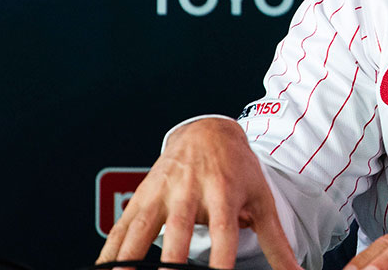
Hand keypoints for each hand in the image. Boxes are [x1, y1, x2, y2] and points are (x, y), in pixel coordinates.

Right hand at [97, 117, 302, 269]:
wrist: (207, 131)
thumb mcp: (261, 199)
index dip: (220, 257)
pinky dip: (111, 250)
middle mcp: (191, 190)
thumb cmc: (238, 169)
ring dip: (130, 258)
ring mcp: (162, 192)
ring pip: (142, 227)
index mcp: (224, 191)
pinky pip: (122, 226)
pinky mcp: (142, 196)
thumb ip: (276, 240)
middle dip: (171, 262)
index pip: (223, 230)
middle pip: (179, 229)